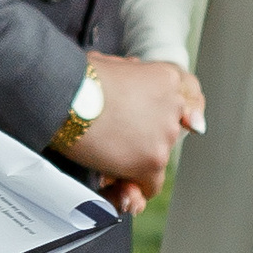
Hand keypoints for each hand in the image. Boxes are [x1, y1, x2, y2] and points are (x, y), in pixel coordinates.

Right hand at [79, 54, 203, 210]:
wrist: (66, 96)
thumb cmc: (78, 79)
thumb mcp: (110, 64)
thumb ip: (130, 73)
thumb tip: (134, 72)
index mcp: (166, 77)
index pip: (187, 99)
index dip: (172, 114)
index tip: (170, 125)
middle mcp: (173, 105)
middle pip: (169, 132)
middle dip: (147, 139)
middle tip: (118, 140)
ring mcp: (165, 134)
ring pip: (157, 159)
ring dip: (136, 162)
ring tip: (107, 156)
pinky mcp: (153, 160)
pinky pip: (150, 185)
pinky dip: (133, 187)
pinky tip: (115, 182)